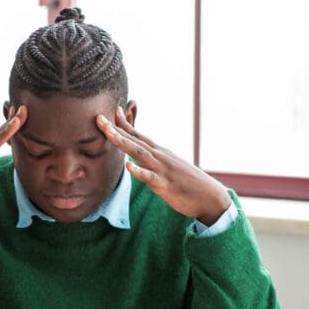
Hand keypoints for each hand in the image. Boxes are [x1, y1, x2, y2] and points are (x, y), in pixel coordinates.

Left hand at [97, 108, 231, 225]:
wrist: (210, 197)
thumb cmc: (188, 183)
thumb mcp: (169, 167)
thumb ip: (154, 161)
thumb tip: (141, 158)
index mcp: (159, 153)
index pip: (138, 135)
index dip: (123, 124)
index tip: (111, 111)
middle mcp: (160, 156)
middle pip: (134, 140)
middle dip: (115, 129)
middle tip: (98, 118)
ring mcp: (162, 170)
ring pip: (139, 154)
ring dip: (123, 143)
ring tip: (108, 133)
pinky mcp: (165, 185)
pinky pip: (150, 178)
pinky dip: (139, 171)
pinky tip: (128, 166)